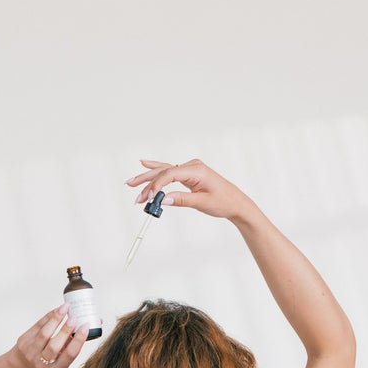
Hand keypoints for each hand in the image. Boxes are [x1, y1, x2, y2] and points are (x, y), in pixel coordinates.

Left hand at [14, 305, 95, 367]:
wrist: (25, 363)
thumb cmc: (51, 357)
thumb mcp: (63, 355)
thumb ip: (76, 340)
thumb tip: (98, 321)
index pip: (69, 355)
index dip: (78, 340)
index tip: (85, 327)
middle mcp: (42, 363)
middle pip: (54, 345)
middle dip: (65, 330)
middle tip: (75, 317)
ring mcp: (31, 352)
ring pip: (44, 333)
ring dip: (56, 319)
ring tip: (66, 308)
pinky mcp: (24, 341)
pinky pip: (38, 326)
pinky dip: (49, 316)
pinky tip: (58, 309)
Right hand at [125, 158, 249, 220]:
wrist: (236, 203)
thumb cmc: (223, 202)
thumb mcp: (202, 203)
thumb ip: (182, 200)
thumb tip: (162, 200)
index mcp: (197, 170)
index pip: (171, 174)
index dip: (157, 185)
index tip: (148, 197)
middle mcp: (192, 166)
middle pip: (164, 170)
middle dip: (147, 181)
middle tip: (131, 188)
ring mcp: (190, 169)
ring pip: (164, 171)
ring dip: (148, 179)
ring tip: (131, 184)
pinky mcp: (189, 174)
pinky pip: (169, 172)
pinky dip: (157, 172)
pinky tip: (145, 165)